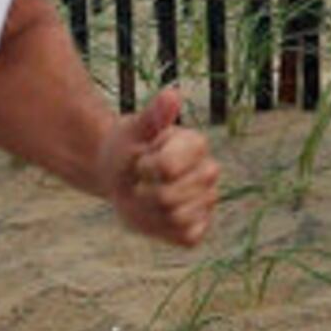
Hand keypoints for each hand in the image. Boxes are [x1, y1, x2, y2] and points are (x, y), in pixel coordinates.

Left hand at [102, 88, 216, 246]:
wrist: (121, 172)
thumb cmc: (128, 146)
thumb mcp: (133, 129)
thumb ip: (154, 115)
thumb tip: (172, 93)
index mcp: (197, 144)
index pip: (167, 169)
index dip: (145, 168)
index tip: (140, 160)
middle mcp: (209, 172)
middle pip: (169, 198)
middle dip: (143, 192)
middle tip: (139, 181)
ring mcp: (207, 200)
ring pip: (175, 218)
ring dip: (149, 211)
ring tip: (145, 196)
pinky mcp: (200, 226)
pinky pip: (185, 236)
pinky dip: (162, 229)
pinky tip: (153, 214)